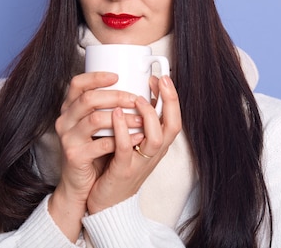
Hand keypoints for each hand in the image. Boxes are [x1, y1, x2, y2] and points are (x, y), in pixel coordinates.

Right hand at [49, 71, 143, 240]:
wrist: (80, 185)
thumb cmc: (93, 151)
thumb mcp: (96, 125)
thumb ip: (106, 108)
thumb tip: (136, 89)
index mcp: (70, 108)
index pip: (78, 84)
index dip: (96, 77)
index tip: (118, 76)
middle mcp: (65, 120)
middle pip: (89, 99)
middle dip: (117, 96)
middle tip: (137, 99)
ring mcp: (68, 138)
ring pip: (96, 119)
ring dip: (123, 119)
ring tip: (141, 120)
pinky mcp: (75, 156)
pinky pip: (100, 144)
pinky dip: (122, 139)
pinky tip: (138, 138)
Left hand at [86, 75, 181, 213]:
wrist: (106, 203)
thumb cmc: (117, 168)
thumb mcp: (133, 143)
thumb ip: (137, 123)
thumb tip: (138, 94)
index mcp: (157, 145)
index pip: (174, 119)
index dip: (171, 98)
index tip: (162, 78)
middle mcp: (154, 154)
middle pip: (173, 127)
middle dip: (170, 101)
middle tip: (161, 81)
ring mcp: (140, 163)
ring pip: (156, 138)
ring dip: (148, 115)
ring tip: (137, 97)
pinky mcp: (123, 171)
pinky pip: (126, 148)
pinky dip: (123, 130)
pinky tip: (116, 114)